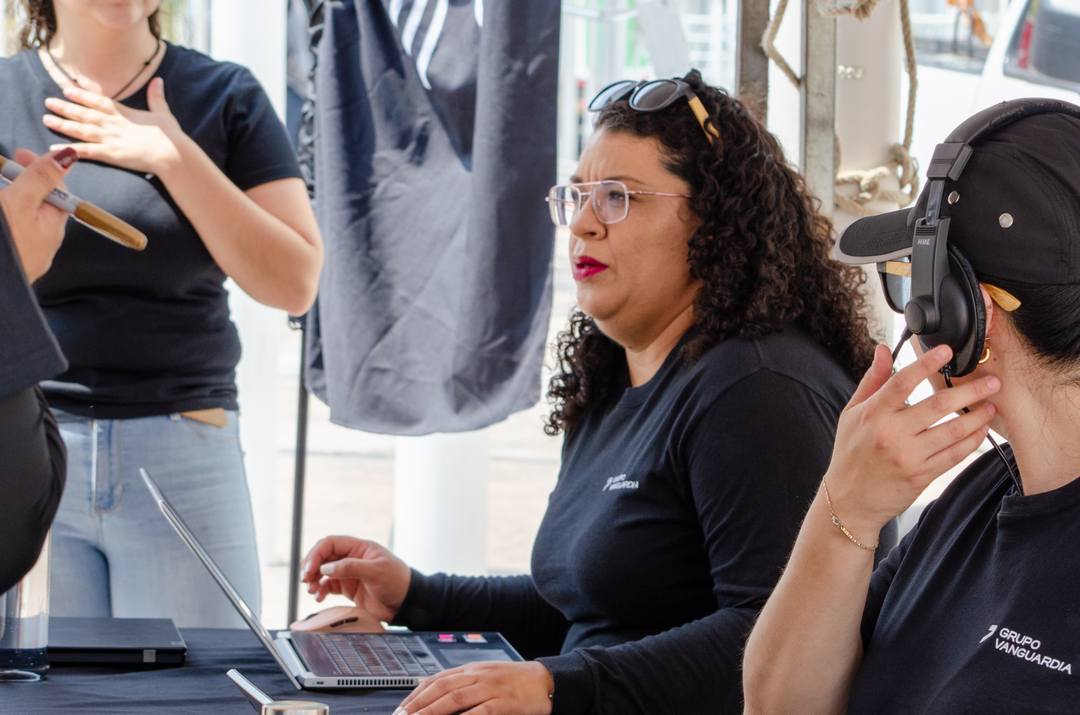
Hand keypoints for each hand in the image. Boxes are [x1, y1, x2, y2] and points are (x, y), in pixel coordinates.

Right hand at [0, 148, 75, 281]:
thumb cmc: (4, 244)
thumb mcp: (19, 203)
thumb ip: (41, 179)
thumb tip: (69, 155)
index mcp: (53, 228)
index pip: (57, 190)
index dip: (40, 167)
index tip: (19, 153)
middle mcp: (44, 245)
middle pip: (40, 206)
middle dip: (24, 183)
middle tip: (5, 168)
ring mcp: (27, 258)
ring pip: (24, 221)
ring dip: (13, 202)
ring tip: (3, 192)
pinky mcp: (13, 266)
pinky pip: (14, 237)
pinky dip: (8, 221)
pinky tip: (4, 223)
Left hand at [43, 78, 185, 175]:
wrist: (172, 154)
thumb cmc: (170, 136)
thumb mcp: (163, 113)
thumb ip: (157, 97)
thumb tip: (158, 80)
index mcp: (124, 113)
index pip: (99, 101)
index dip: (82, 94)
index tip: (67, 88)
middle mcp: (113, 124)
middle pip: (85, 113)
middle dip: (66, 107)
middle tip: (48, 101)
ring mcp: (111, 139)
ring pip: (81, 129)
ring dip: (63, 124)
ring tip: (46, 119)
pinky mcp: (111, 154)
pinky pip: (86, 151)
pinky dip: (69, 149)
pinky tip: (55, 148)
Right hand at [300, 535, 410, 623]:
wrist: (406, 603)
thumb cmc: (397, 582)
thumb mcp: (376, 571)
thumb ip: (351, 567)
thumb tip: (326, 567)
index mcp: (360, 548)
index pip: (331, 543)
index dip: (317, 554)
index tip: (310, 569)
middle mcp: (352, 558)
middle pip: (323, 557)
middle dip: (312, 567)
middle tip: (306, 580)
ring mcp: (349, 573)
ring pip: (323, 571)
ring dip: (314, 579)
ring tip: (312, 590)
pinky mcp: (348, 588)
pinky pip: (328, 586)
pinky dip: (320, 590)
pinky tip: (318, 596)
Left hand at [395, 661, 553, 714]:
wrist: (547, 680)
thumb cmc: (515, 681)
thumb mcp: (486, 676)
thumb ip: (463, 683)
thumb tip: (435, 693)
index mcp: (472, 669)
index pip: (437, 679)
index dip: (416, 694)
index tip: (401, 708)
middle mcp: (478, 676)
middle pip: (441, 688)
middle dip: (417, 704)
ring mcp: (491, 688)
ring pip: (455, 699)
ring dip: (432, 712)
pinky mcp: (504, 703)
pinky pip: (480, 712)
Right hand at [822, 343, 1000, 539]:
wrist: (848, 500)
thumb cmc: (850, 453)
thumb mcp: (852, 414)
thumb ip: (873, 380)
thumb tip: (884, 349)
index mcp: (873, 414)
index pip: (902, 382)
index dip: (926, 364)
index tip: (947, 351)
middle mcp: (891, 434)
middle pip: (938, 405)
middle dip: (970, 390)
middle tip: (991, 382)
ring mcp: (908, 456)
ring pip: (953, 431)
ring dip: (978, 416)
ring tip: (991, 406)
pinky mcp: (922, 476)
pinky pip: (955, 455)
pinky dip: (973, 441)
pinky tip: (981, 431)